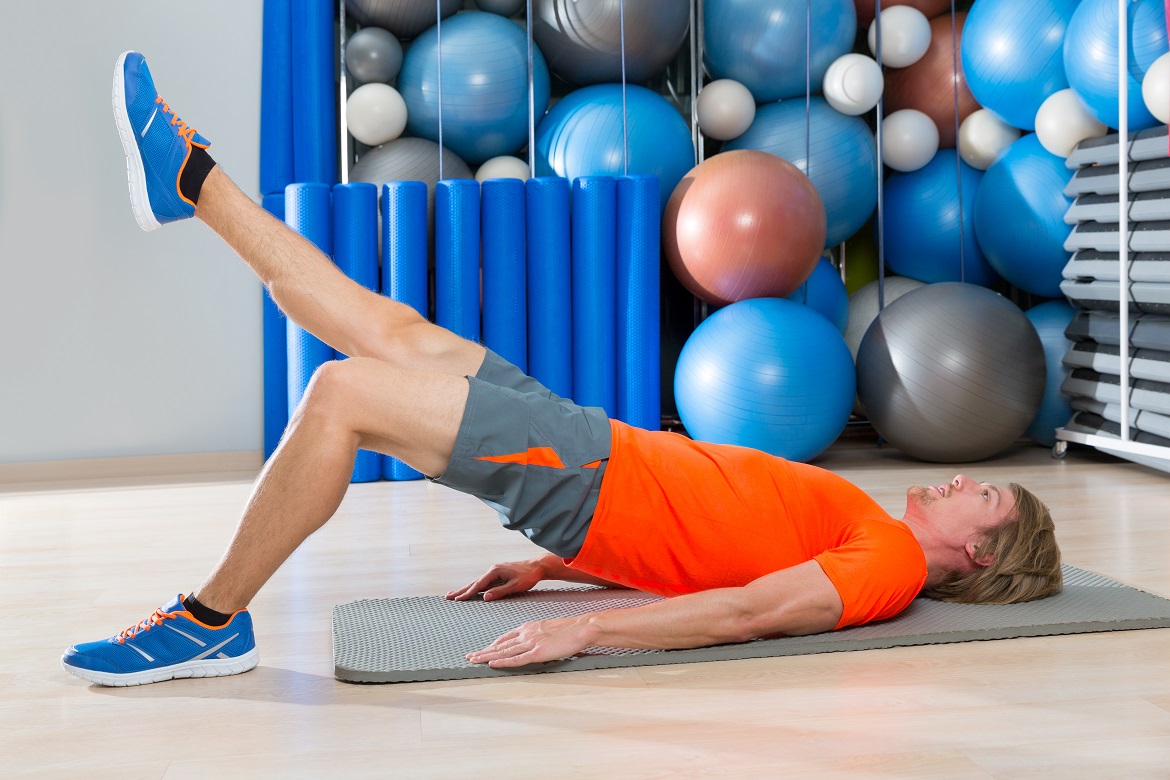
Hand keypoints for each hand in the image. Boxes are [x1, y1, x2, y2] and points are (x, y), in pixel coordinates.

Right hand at [445, 559, 546, 601]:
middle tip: (448, 596)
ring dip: (466, 589)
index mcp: (495, 571)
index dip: (467, 593)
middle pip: (474, 582)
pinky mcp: (498, 575)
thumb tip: (485, 598)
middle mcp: (492, 570)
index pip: (478, 585)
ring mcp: (495, 572)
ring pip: (477, 582)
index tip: (457, 600)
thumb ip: (500, 592)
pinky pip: (484, 583)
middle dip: (461, 590)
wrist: (537, 566)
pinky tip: (471, 592)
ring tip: (455, 595)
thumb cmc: (528, 576)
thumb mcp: (515, 586)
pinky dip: (475, 588)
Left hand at [466, 616, 596, 667]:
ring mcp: (531, 643)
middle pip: (500, 644)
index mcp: (528, 627)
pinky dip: (502, 662)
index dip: (492, 644)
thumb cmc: (568, 630)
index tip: (482, 649)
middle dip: (483, 650)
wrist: (581, 628)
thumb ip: (536, 635)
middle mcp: (526, 633)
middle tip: (469, 656)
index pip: (505, 637)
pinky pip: (516, 659)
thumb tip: (530, 644)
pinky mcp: (538, 652)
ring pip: (504, 651)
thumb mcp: (547, 629)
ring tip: (474, 660)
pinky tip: (492, 664)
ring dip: (487, 656)